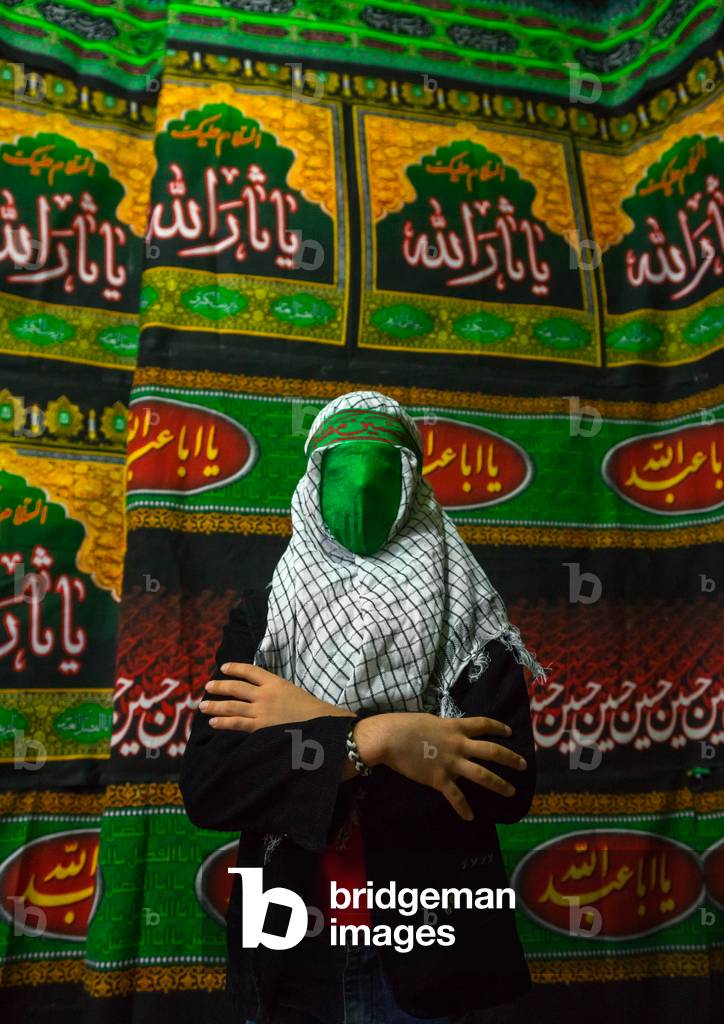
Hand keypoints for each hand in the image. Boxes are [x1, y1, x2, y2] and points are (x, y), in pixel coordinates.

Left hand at [200, 661, 355, 731]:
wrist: (323, 724)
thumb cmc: (313, 711)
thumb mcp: (294, 692)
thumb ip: (278, 691)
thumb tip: (263, 693)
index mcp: (275, 682)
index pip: (250, 670)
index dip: (235, 668)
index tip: (224, 667)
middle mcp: (265, 694)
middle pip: (236, 687)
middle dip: (220, 686)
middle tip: (208, 686)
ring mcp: (261, 711)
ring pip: (232, 705)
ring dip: (215, 704)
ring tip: (203, 705)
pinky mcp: (260, 727)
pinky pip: (237, 723)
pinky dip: (223, 722)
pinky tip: (213, 722)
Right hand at [355, 712, 525, 820]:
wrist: (389, 738)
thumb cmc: (405, 724)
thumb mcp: (430, 720)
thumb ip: (443, 728)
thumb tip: (447, 732)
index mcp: (456, 727)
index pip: (483, 725)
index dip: (498, 727)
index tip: (509, 732)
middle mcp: (459, 745)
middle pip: (492, 751)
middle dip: (510, 758)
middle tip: (523, 765)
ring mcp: (451, 763)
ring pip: (483, 775)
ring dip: (500, 784)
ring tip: (511, 791)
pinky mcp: (440, 779)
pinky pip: (456, 797)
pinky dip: (464, 809)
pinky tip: (471, 817)